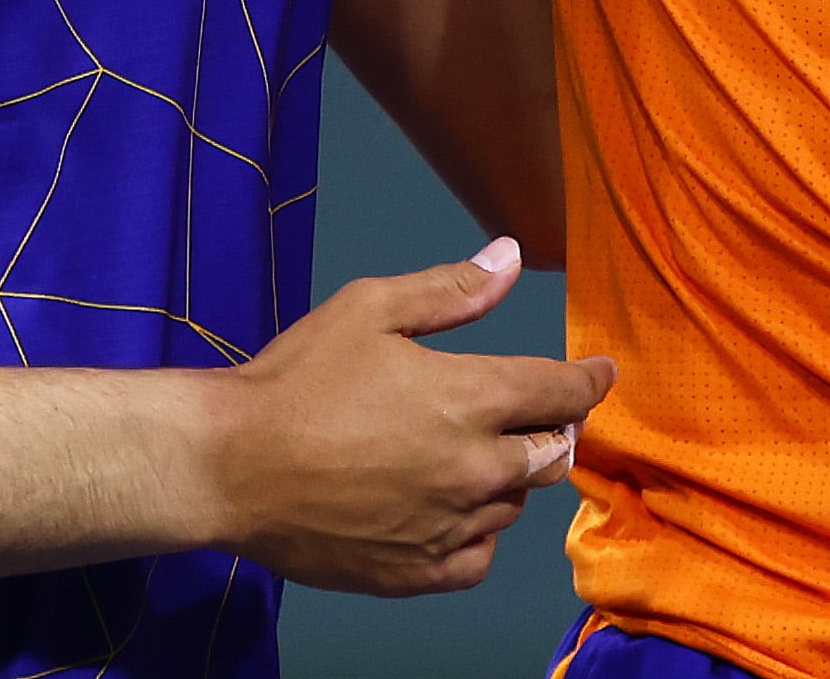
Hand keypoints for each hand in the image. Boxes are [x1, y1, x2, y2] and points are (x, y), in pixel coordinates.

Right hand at [202, 238, 611, 596]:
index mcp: (471, 398)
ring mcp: (449, 526)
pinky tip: (453, 509)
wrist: (229, 466)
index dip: (588, 379)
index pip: (561, 392)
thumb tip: (510, 258)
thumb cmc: (296, 380)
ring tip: (474, 454)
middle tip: (533, 413)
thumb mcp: (369, 309)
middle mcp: (474, 468)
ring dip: (510, 477)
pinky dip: (479, 530)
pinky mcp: (419, 571)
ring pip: (515, 504)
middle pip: (551, 453)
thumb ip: (450, 290)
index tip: (601, 373)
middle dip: (552, 428)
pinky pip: (479, 555)